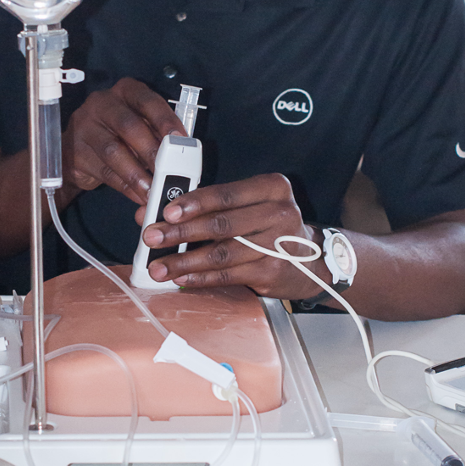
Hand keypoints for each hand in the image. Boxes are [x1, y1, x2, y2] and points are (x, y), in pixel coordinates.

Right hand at [62, 78, 184, 204]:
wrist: (78, 148)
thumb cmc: (118, 133)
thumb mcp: (139, 124)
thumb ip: (157, 132)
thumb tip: (181, 153)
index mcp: (125, 91)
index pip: (147, 100)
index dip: (165, 119)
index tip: (180, 138)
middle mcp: (102, 103)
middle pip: (129, 125)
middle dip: (152, 150)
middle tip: (168, 170)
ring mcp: (85, 126)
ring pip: (114, 151)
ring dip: (138, 173)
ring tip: (153, 189)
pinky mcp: (76, 152)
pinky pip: (104, 171)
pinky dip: (125, 186)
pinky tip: (139, 194)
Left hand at [137, 173, 326, 298]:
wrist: (311, 259)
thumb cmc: (270, 225)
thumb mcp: (247, 205)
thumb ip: (206, 205)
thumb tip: (154, 210)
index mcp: (272, 187)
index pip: (225, 194)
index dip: (193, 203)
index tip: (166, 212)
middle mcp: (279, 213)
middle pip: (221, 223)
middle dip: (180, 232)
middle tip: (153, 238)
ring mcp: (279, 245)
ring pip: (222, 253)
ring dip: (185, 261)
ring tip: (159, 266)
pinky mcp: (273, 272)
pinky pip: (229, 275)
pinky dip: (202, 278)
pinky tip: (183, 278)